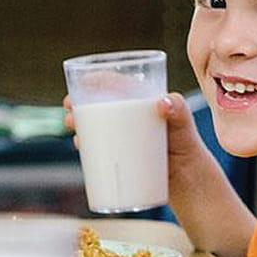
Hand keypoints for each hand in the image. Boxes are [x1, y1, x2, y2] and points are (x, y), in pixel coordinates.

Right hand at [64, 92, 212, 177]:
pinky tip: (79, 145)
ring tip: (74, 131)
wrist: (186, 174)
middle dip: (79, 105)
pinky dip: (86, 144)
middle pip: (99, 105)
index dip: (96, 81)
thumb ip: (178, 108)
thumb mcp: (183, 121)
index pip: (116, 85)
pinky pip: (99, 145)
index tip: (81, 84)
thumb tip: (161, 103)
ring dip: (78, 124)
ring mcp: (124, 135)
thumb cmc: (186, 141)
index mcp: (141, 100)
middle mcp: (129, 115)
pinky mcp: (122, 153)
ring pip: (95, 125)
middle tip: (70, 113)